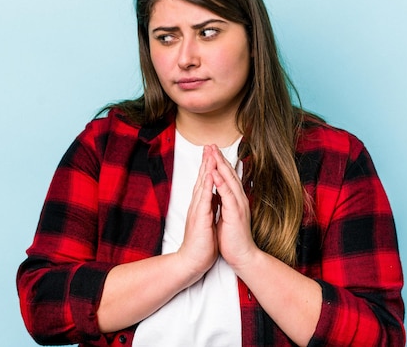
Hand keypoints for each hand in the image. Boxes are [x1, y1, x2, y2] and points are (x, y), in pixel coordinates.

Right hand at [176, 146, 218, 281]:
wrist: (192, 261)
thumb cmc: (201, 244)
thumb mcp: (208, 222)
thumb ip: (209, 208)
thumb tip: (214, 198)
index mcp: (201, 206)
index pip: (205, 183)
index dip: (208, 168)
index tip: (212, 154)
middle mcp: (197, 205)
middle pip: (201, 179)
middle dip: (206, 162)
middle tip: (209, 146)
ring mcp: (197, 210)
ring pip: (202, 185)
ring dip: (206, 168)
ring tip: (209, 154)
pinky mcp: (200, 218)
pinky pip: (204, 198)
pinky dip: (207, 185)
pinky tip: (209, 175)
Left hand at [209, 145, 258, 269]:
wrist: (241, 255)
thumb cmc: (232, 238)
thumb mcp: (225, 215)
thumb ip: (223, 202)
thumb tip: (218, 192)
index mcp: (235, 199)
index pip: (227, 177)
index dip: (219, 163)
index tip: (211, 150)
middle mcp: (238, 199)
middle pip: (229, 174)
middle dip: (219, 158)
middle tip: (211, 144)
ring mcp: (238, 205)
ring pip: (229, 181)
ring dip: (220, 165)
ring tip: (212, 152)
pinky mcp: (235, 213)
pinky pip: (227, 195)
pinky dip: (221, 183)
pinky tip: (214, 173)